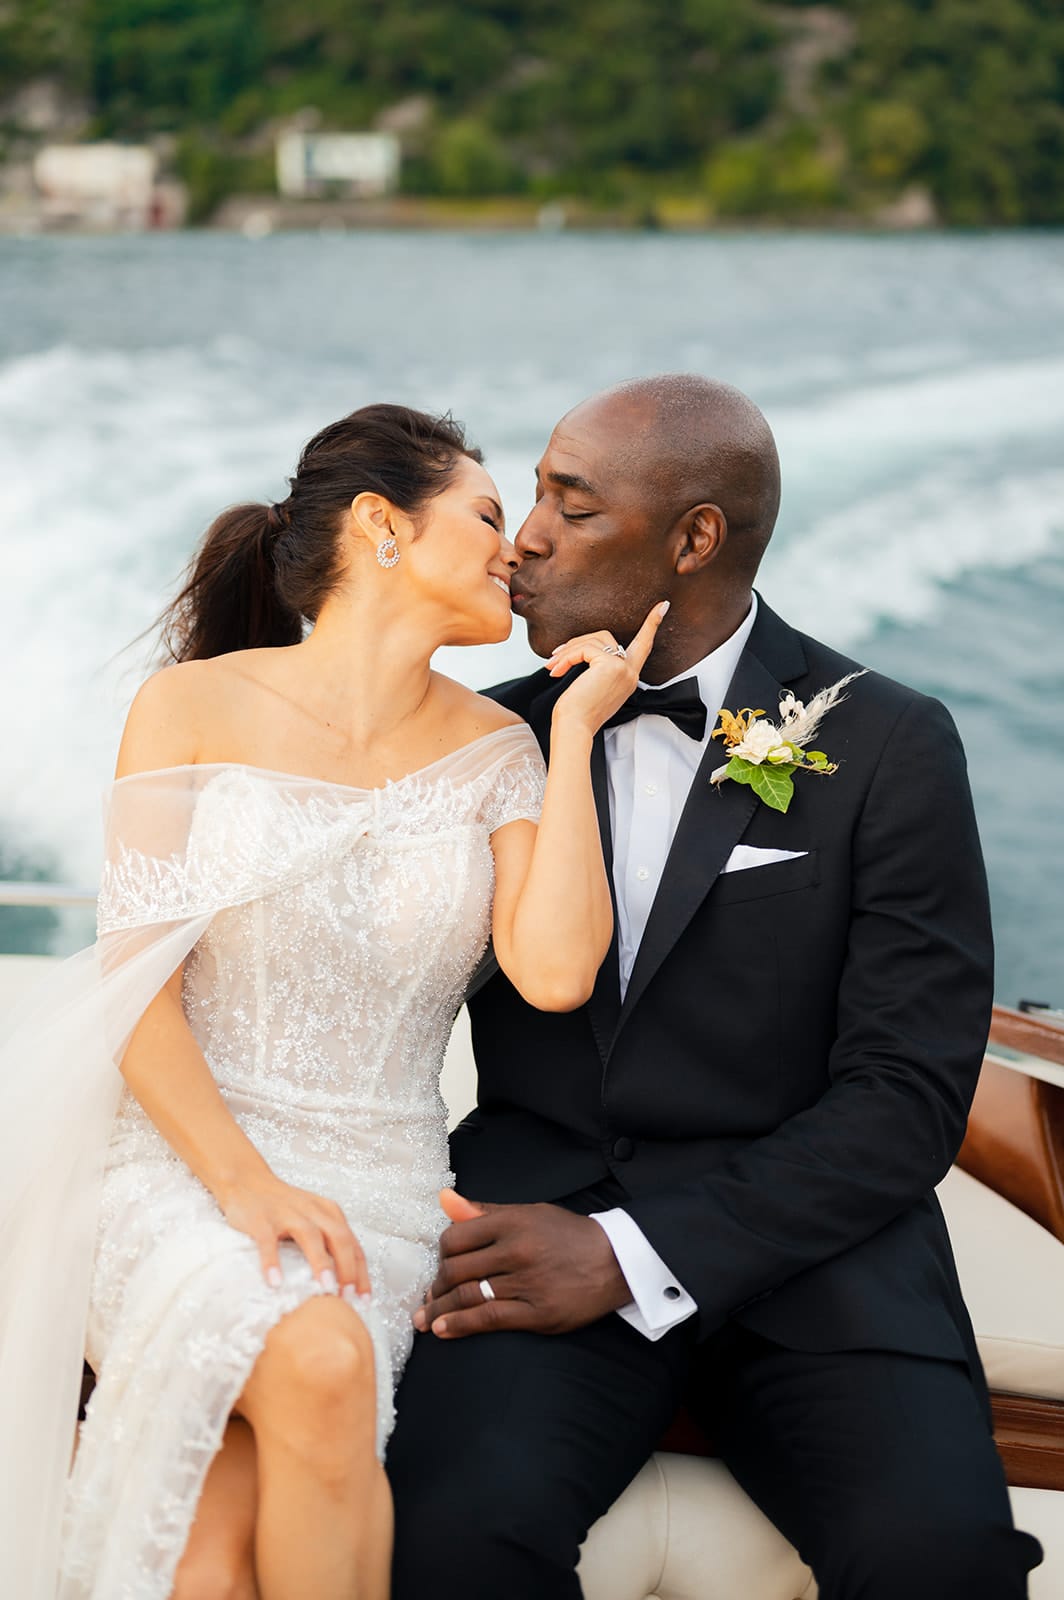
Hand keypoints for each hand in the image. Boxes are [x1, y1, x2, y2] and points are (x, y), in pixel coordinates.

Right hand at [217, 1172, 371, 1300]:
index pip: (353, 1244)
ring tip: (325, 1289)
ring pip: (310, 1235)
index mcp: (329, 1212)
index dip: (361, 1273)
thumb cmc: (284, 1208)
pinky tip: (275, 1282)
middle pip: (339, 1238)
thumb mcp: (312, 1220)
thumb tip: (343, 1287)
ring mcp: (287, 1213)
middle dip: (347, 1268)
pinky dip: (272, 1261)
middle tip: (347, 1296)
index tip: (363, 1300)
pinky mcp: (261, 1219)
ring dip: (320, 1262)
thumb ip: (328, 1244)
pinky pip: (268, 1241)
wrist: (248, 1182)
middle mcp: (312, 1210)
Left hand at [412, 1189, 630, 1338]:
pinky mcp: (539, 1313)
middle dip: (436, 1287)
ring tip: (424, 1319)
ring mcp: (528, 1283)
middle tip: (429, 1298)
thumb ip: (484, 1211)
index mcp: (512, 1221)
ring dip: (439, 1310)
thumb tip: (444, 1199)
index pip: (456, 1237)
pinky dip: (461, 1325)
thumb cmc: (567, 1235)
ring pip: (468, 1296)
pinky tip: (443, 1330)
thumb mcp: (528, 1213)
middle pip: (457, 1269)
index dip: (441, 1255)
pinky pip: (490, 1319)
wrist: (616, 1261)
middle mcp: (517, 1250)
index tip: (439, 1267)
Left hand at [547, 601, 669, 737]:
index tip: (662, 605)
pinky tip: (557, 669)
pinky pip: (585, 649)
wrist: (574, 728)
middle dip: (578, 643)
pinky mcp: (610, 665)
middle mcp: (630, 672)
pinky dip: (567, 657)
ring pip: (593, 641)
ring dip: (568, 651)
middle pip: (605, 638)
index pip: (644, 646)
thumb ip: (597, 667)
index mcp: (628, 678)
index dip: (651, 625)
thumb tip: (579, 650)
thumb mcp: (592, 686)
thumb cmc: (578, 713)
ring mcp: (622, 668)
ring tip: (552, 666)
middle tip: (556, 658)